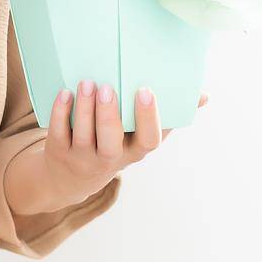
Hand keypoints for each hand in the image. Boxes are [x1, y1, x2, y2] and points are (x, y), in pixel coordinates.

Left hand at [41, 81, 208, 202]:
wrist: (70, 178)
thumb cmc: (114, 147)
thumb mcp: (140, 139)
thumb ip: (167, 118)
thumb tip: (202, 95)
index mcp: (134, 152)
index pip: (148, 142)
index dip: (148, 118)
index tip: (145, 91)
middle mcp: (110, 158)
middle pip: (111, 141)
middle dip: (110, 115)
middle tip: (108, 87)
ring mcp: (83, 157)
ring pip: (84, 134)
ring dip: (85, 108)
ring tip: (87, 82)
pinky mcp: (59, 152)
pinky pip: (59, 132)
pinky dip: (61, 112)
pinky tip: (65, 92)